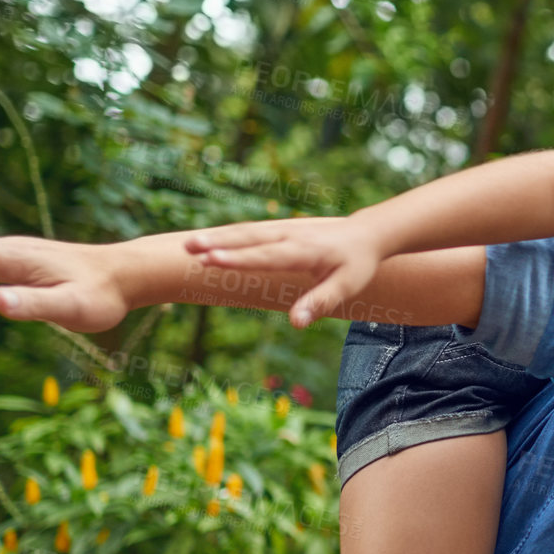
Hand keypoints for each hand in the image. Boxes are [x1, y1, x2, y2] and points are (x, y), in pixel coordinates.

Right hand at [184, 216, 381, 328]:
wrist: (366, 234)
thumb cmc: (357, 264)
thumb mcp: (347, 286)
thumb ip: (320, 303)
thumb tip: (296, 323)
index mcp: (304, 251)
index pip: (266, 256)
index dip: (239, 259)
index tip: (212, 259)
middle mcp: (290, 236)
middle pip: (250, 239)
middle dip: (219, 243)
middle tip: (188, 249)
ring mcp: (284, 229)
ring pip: (247, 232)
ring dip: (218, 237)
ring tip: (188, 244)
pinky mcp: (281, 229)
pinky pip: (251, 231)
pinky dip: (228, 234)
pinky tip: (207, 241)